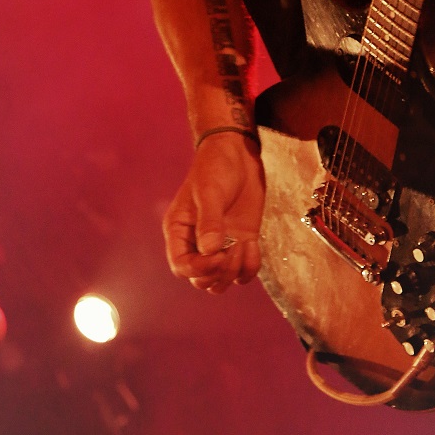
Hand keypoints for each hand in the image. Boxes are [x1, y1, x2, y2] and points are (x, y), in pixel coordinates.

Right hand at [162, 132, 264, 292]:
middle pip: (201, 279)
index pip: (181, 266)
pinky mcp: (240, 242)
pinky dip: (250, 267)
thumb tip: (210, 251)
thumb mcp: (209, 192)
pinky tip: (254, 245)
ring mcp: (220, 245)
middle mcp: (197, 243)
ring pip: (221, 281)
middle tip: (233, 248)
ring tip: (243, 246)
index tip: (219, 254)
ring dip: (233, 273)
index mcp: (180, 231)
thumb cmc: (215, 167)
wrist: (237, 153)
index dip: (199, 269)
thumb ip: (209, 222)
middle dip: (218, 272)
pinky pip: (243, 271)